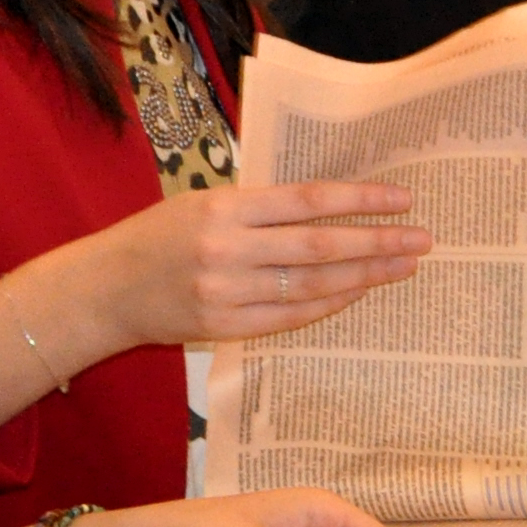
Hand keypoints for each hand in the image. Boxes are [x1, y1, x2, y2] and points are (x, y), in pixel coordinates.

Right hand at [54, 181, 431, 352]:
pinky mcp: (225, 327)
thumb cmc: (157, 237)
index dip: (360, 199)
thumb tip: (331, 206)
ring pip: (312, 284)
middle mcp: (228, 249)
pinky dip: (329, 302)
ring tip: (403, 266)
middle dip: (378, 242)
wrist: (103, 290)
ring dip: (365, 276)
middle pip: (320, 245)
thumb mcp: (203, 203)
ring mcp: (227, 292)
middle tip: (422, 239)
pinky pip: (291, 316)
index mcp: (224, 208)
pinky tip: (359, 291)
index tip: (403, 198)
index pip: (308, 200)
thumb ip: (261, 207)